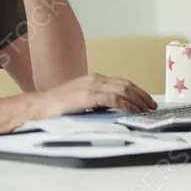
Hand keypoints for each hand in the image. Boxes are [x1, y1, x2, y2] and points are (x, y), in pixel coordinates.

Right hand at [31, 73, 156, 118]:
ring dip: (137, 100)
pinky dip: (126, 105)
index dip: (136, 90)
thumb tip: (112, 109)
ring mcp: (90, 87)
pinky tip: (132, 111)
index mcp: (91, 79)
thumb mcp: (79, 100)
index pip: (120, 82)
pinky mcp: (87, 97)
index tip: (146, 100)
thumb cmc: (56, 106)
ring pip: (122, 90)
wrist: (38, 107)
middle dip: (142, 95)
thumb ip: (95, 101)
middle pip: (125, 84)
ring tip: (146, 110)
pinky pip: (112, 99)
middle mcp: (93, 79)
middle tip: (152, 105)